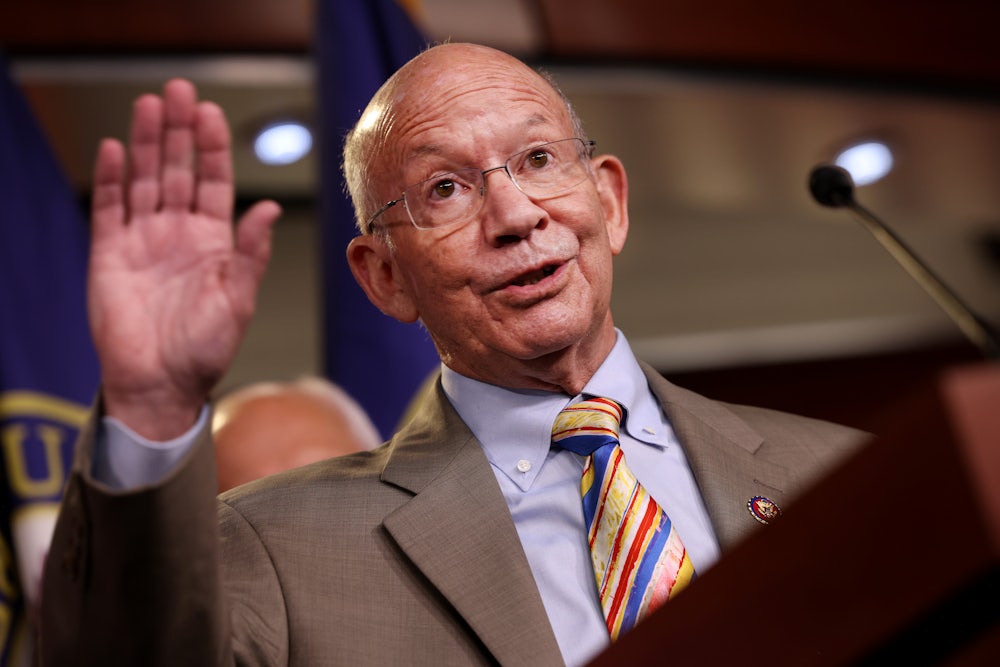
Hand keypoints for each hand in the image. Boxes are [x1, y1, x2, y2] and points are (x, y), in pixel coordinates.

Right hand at [88, 79, 280, 438]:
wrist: (162, 383)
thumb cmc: (206, 348)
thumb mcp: (238, 298)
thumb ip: (250, 252)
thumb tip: (267, 207)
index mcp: (213, 241)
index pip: (212, 181)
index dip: (212, 147)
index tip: (212, 113)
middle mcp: (177, 233)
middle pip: (176, 170)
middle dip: (178, 131)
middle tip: (179, 90)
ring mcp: (142, 240)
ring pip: (144, 180)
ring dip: (146, 143)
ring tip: (149, 106)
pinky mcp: (109, 254)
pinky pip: (109, 209)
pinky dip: (111, 179)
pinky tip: (117, 150)